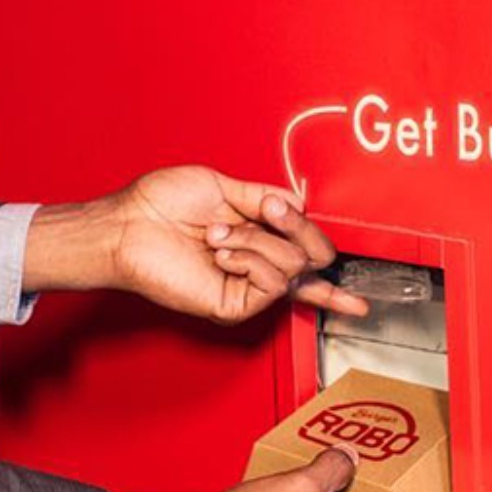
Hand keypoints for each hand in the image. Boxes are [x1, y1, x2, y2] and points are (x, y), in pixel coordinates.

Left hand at [24, 165, 367, 322]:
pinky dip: (250, 259)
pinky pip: (273, 282)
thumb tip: (301, 204)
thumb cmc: (162, 203)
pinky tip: (223, 254)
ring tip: (219, 236)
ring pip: (294, 265)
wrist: (131, 224)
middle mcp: (258, 268)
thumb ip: (269, 198)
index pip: (307, 265)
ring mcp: (248, 288)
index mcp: (259, 241)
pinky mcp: (235, 304)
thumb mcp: (225, 186)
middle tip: (270, 211)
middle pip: (315, 257)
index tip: (360, 303)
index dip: (334, 286)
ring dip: (257, 240)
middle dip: (297, 227)